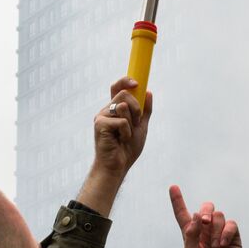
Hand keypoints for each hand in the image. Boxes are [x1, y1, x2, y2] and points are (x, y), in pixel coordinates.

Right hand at [76, 78, 153, 216]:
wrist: (118, 166)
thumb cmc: (127, 149)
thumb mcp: (141, 127)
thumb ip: (145, 111)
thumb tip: (148, 92)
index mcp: (114, 109)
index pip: (117, 87)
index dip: (125, 81)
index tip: (136, 83)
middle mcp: (106, 110)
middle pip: (124, 94)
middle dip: (136, 108)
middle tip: (136, 123)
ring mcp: (101, 116)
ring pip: (122, 106)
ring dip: (132, 121)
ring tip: (126, 135)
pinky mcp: (100, 125)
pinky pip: (121, 121)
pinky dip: (127, 132)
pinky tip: (121, 141)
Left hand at [169, 186, 243, 247]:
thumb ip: (191, 235)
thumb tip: (197, 215)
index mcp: (191, 235)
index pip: (183, 214)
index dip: (178, 201)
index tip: (173, 187)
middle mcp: (205, 231)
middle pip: (206, 209)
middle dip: (206, 210)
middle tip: (205, 221)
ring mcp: (220, 233)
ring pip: (219, 215)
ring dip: (216, 229)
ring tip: (216, 246)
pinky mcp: (233, 237)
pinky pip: (231, 224)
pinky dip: (227, 232)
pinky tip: (224, 244)